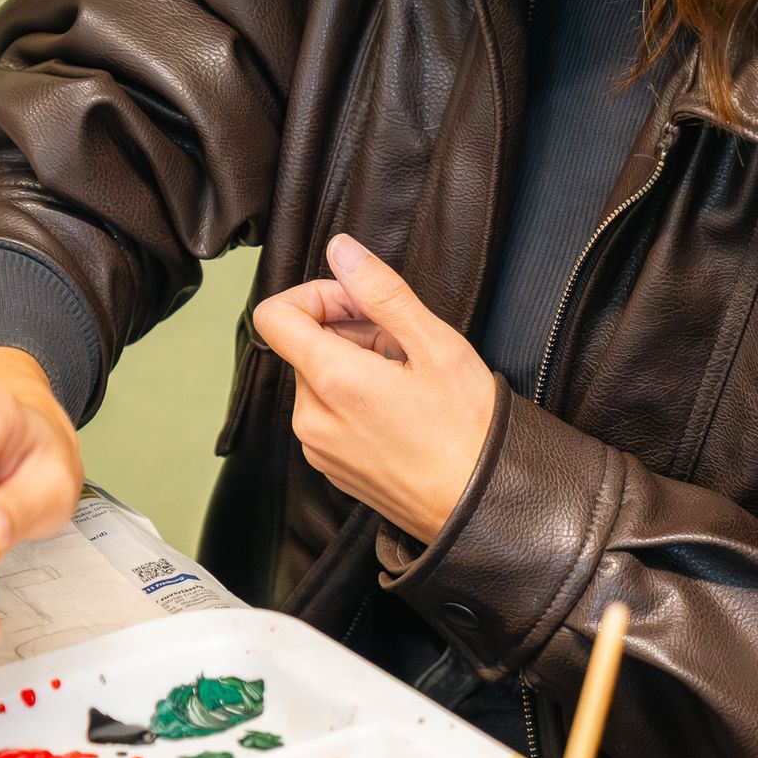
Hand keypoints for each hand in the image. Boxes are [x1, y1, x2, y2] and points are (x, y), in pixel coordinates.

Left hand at [251, 235, 495, 541]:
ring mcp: (319, 447)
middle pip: (304, 345)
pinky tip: (402, 409)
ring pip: (319, 379)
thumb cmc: (468, 430)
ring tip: (409, 379)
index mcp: (331, 381)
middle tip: (404, 343)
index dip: (315, 295)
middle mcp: (312, 418)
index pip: (274, 315)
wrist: (484, 506)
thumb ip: (380, 291)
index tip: (358, 302)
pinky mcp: (332, 468)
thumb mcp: (434, 344)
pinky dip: (357, 399)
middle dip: (349, 330)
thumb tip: (341, 251)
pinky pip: (329, 414)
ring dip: (356, 365)